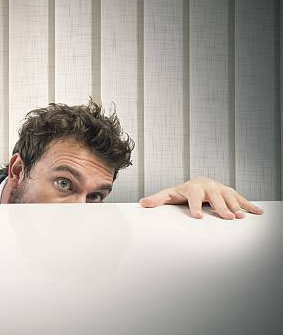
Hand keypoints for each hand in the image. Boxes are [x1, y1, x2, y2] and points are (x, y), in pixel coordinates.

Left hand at [139, 176, 263, 218]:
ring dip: (236, 206)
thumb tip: (142, 203)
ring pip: (229, 197)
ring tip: (241, 217)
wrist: (198, 183)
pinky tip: (258, 212)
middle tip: (227, 218)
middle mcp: (208, 186)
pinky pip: (240, 198)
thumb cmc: (182, 191)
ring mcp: (220, 188)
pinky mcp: (229, 192)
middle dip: (221, 207)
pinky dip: (249, 205)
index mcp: (193, 187)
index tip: (198, 216)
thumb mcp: (169, 194)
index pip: (193, 196)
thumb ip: (157, 199)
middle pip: (215, 197)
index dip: (195, 206)